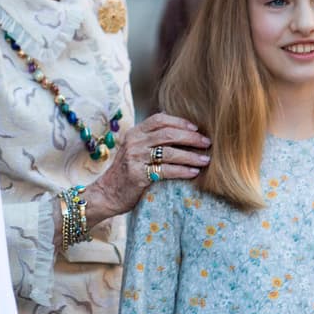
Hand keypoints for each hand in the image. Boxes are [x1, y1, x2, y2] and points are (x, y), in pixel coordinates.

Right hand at [86, 113, 210, 224]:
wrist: (107, 194)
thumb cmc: (126, 172)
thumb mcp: (135, 150)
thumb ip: (151, 139)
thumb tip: (179, 128)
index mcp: (134, 133)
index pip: (159, 119)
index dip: (179, 122)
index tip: (196, 128)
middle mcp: (134, 143)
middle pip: (167, 134)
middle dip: (191, 137)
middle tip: (206, 143)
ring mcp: (134, 158)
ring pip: (169, 152)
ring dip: (191, 155)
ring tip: (205, 159)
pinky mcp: (137, 175)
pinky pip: (165, 171)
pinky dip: (182, 171)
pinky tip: (193, 173)